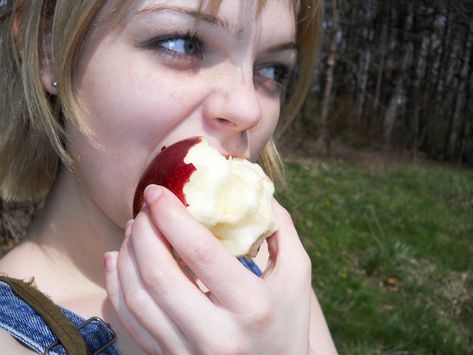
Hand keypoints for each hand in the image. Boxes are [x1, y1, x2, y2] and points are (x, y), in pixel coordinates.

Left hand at [105, 185, 312, 353]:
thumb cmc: (287, 319)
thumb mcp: (297, 273)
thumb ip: (280, 228)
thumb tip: (254, 189)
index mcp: (251, 305)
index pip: (200, 252)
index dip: (171, 215)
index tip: (157, 192)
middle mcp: (216, 334)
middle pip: (159, 274)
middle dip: (144, 231)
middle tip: (144, 208)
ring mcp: (188, 352)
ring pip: (137, 298)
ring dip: (127, 254)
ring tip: (134, 229)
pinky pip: (130, 321)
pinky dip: (117, 285)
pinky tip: (118, 259)